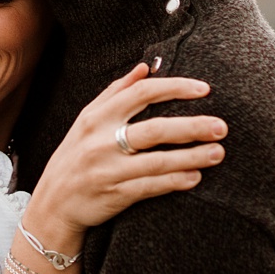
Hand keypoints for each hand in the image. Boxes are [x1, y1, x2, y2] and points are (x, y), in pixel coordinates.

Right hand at [22, 64, 225, 246]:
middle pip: (154, 129)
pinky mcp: (114, 195)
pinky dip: (175, 181)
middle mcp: (101, 142)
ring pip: (157, 161)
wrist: (52, 206)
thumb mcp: (87, 121)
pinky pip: (151, 187)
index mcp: (96, 117)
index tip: (204, 89)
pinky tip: (196, 177)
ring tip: (218, 152)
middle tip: (222, 126)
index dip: (175, 88)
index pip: (141, 93)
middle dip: (192, 126)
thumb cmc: (75, 157)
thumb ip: (115, 93)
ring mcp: (108, 170)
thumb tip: (145, 67)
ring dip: (192, 157)